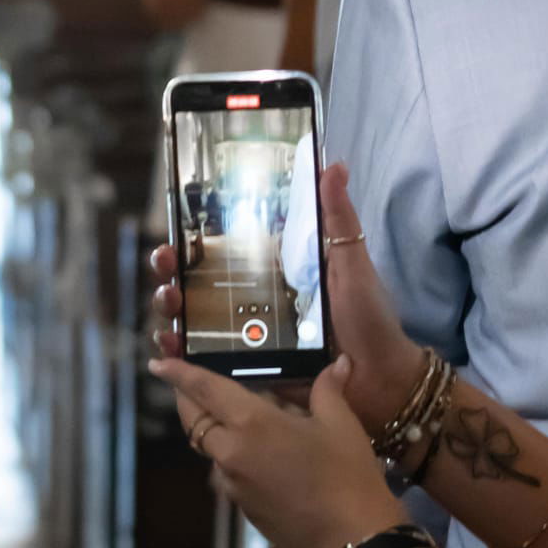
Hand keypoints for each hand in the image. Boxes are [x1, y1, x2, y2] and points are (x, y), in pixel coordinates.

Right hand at [150, 164, 420, 431]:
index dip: (193, 239)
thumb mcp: (352, 264)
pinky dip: (180, 352)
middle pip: (197, 281)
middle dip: (170, 268)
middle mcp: (254, 302)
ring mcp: (247, 337)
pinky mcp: (248, 369)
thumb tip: (335, 164)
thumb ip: (339, 220)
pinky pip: (205, 360)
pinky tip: (170, 343)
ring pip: (193, 318)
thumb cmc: (369, 320)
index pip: (223, 250)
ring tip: (169, 300)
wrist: (382, 382)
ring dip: (170, 306)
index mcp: (275, 272)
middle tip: (165, 260)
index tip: (176, 228)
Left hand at [154, 351, 399, 547]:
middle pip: (195, 422)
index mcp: (251, 423)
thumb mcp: (341, 423)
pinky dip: (236, 459)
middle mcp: (232, 453)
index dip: (178, 373)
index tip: (156, 362)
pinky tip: (265, 458)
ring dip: (217, 433)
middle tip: (192, 386)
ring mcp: (234, 485)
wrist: (356, 538)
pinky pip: (230, 475)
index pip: (203, 390)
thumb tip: (337, 363)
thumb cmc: (348, 474)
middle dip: (189, 402)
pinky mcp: (244, 510)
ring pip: (212, 450)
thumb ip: (327, 389)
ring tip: (242, 420)